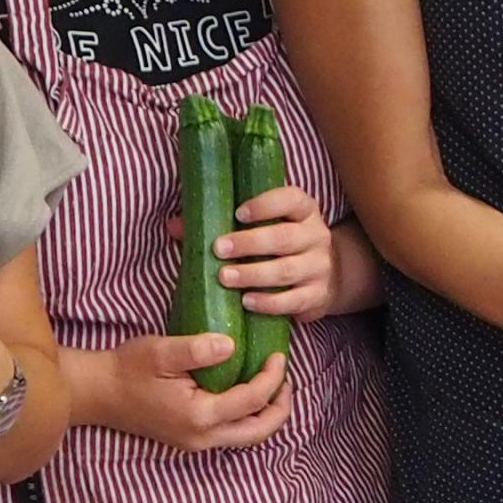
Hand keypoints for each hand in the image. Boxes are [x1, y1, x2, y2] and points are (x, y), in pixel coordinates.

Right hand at [78, 334, 292, 451]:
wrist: (97, 393)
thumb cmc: (127, 369)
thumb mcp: (161, 352)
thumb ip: (197, 349)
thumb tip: (232, 346)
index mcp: (200, 416)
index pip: (253, 400)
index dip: (272, 377)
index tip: (279, 355)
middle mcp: (202, 437)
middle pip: (259, 431)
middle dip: (280, 407)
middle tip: (285, 378)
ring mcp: (196, 442)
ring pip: (247, 436)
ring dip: (266, 414)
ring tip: (272, 386)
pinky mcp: (190, 438)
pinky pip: (231, 432)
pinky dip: (248, 416)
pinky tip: (246, 392)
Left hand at [214, 184, 339, 323]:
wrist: (326, 276)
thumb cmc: (282, 246)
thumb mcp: (263, 227)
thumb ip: (221, 223)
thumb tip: (175, 225)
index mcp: (303, 211)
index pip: (290, 199)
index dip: (265, 205)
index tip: (237, 213)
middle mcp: (316, 236)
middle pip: (284, 237)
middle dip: (249, 243)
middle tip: (219, 249)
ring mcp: (319, 267)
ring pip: (287, 270)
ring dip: (253, 274)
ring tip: (225, 277)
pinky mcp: (317, 295)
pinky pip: (293, 300)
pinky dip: (269, 302)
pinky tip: (247, 302)